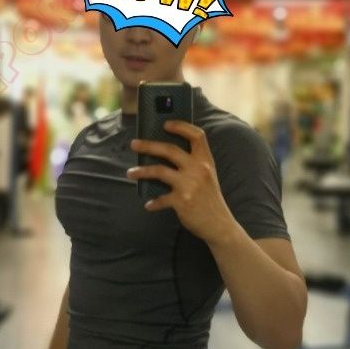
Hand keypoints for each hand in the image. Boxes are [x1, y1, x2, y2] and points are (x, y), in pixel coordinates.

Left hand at [126, 120, 234, 245]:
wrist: (219, 224)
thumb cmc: (210, 199)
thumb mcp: (208, 176)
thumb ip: (194, 164)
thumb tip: (166, 154)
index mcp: (206, 161)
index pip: (196, 136)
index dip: (181, 127)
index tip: (165, 124)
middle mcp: (198, 169)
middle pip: (170, 150)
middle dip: (149, 145)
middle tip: (134, 144)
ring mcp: (190, 185)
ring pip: (159, 170)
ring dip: (142, 171)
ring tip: (130, 173)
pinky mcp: (182, 201)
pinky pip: (161, 199)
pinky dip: (153, 202)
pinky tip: (149, 205)